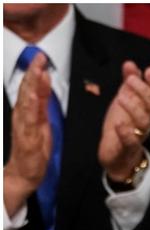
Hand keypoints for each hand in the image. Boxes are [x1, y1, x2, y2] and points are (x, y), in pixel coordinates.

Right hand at [4, 52, 51, 215]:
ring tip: (37, 71)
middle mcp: (23, 115)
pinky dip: (30, 106)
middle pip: (26, 90)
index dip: (35, 72)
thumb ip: (42, 105)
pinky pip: (28, 119)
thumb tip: (45, 87)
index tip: (41, 58)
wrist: (26, 171)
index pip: (31, 88)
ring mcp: (23, 125)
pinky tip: (32, 96)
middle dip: (33, 72)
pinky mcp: (27, 136)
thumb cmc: (34, 148)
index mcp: (28, 111)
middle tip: (39, 57)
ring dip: (31, 85)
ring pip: (26, 101)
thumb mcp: (42, 123)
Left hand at [98, 61, 149, 181]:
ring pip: (143, 122)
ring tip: (122, 97)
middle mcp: (147, 122)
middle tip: (131, 80)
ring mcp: (139, 135)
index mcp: (147, 110)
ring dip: (134, 109)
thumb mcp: (124, 101)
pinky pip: (131, 141)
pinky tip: (119, 124)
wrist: (117, 155)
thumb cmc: (123, 127)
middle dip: (142, 92)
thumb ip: (128, 83)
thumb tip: (130, 64)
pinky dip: (126, 132)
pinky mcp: (129, 148)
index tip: (148, 71)